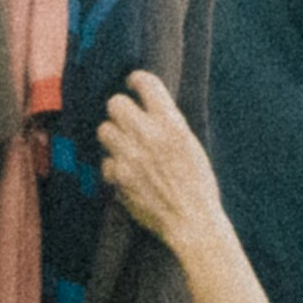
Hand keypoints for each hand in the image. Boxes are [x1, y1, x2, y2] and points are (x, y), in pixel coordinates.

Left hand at [99, 72, 222, 254]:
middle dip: (120, 110)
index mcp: (172, 124)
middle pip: (115, 103)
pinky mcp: (118, 176)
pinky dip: (113, 167)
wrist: (192, 222)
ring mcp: (130, 156)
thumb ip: (169, 126)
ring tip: (125, 147)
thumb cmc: (198, 187)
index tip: (134, 84)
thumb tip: (150, 110)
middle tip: (127, 121)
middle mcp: (148, 135)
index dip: (136, 80)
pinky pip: (105, 162)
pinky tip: (127, 174)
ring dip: (113, 136)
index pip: (145, 83)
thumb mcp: (191, 147)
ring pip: (104, 129)